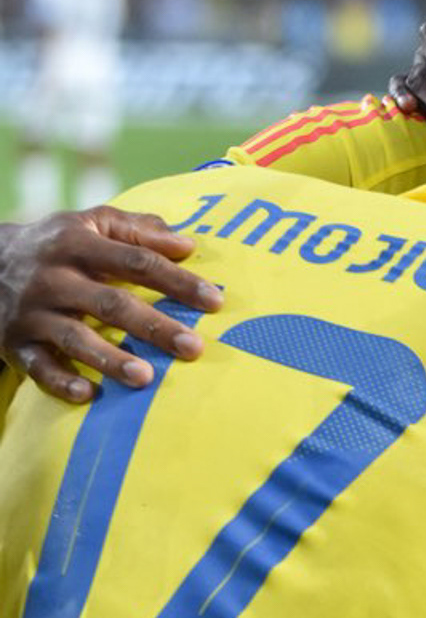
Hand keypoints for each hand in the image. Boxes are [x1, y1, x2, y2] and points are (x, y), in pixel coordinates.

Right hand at [0, 207, 223, 402]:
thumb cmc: (59, 245)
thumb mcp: (91, 223)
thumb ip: (138, 229)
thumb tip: (186, 244)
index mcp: (77, 242)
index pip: (135, 260)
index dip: (176, 280)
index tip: (215, 300)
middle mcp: (54, 277)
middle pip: (110, 303)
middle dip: (154, 326)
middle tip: (194, 347)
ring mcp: (33, 313)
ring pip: (74, 338)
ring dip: (110, 358)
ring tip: (146, 377)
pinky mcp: (16, 344)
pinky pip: (39, 367)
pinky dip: (61, 382)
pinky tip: (89, 395)